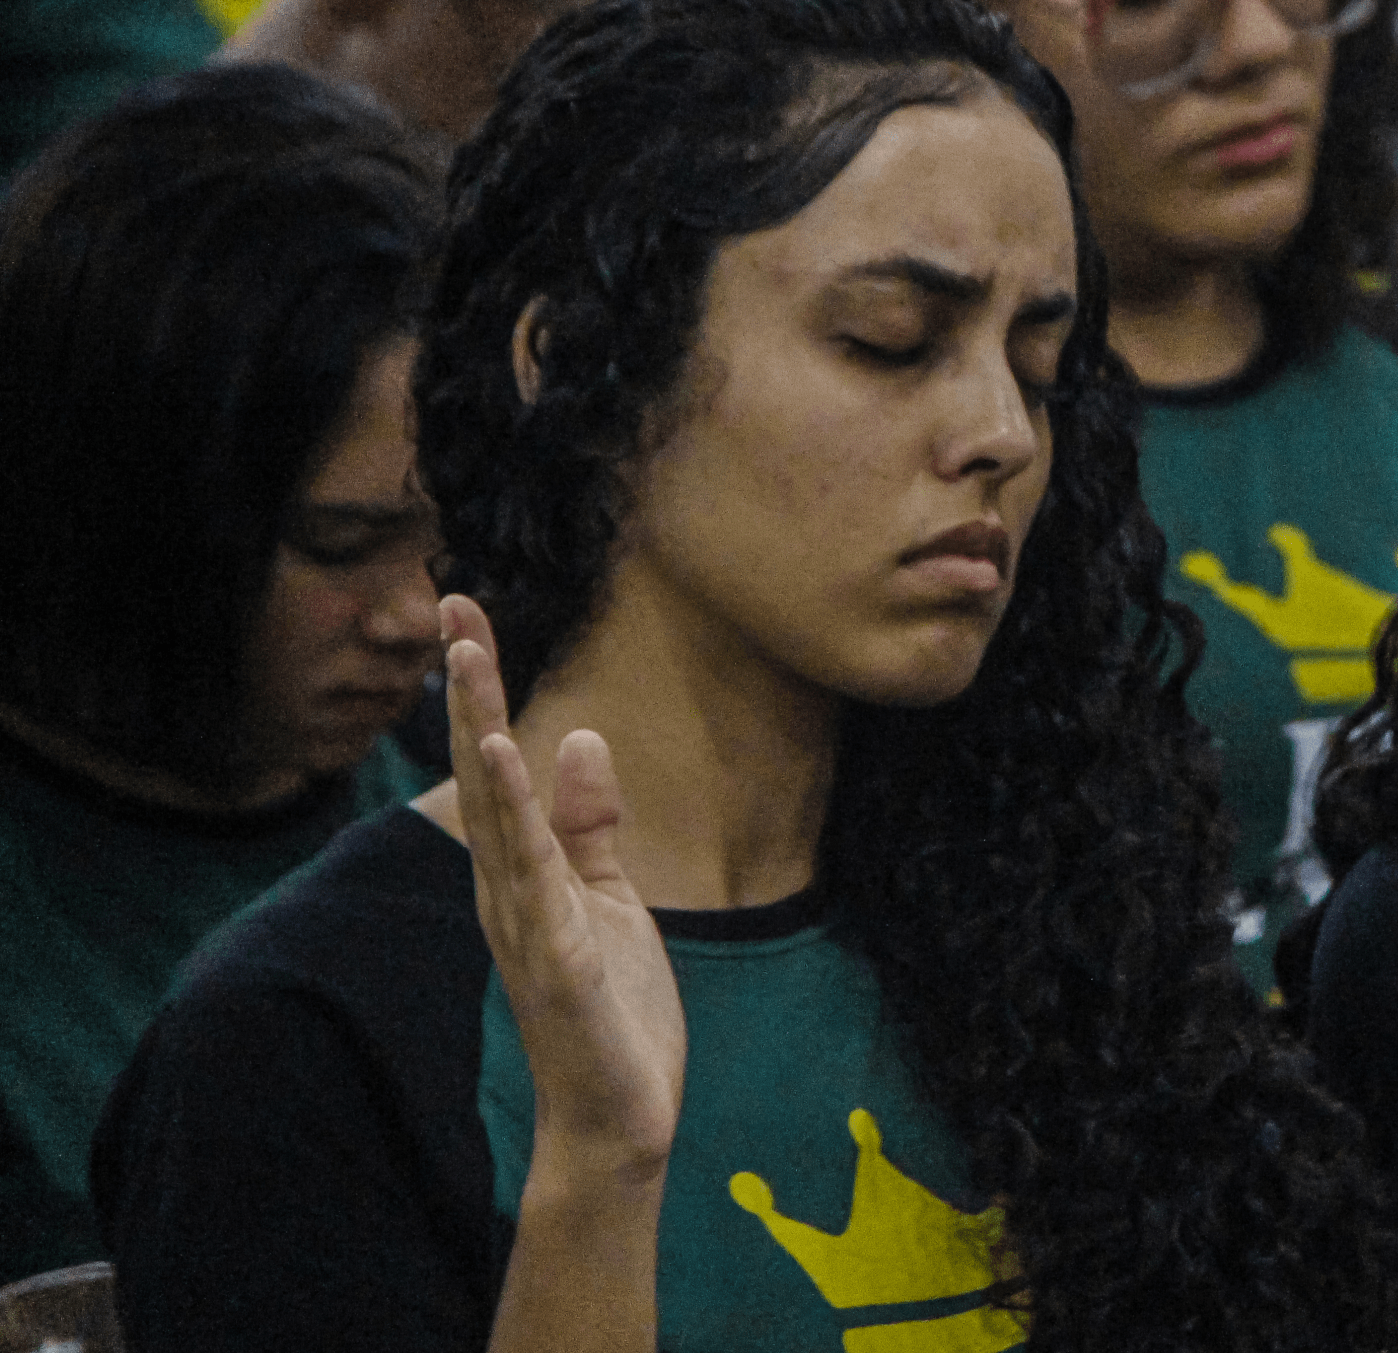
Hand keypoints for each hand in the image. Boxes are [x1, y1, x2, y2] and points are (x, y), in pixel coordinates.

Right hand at [443, 595, 685, 1174]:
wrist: (619, 1117)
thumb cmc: (610, 1009)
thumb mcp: (609, 898)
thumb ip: (588, 824)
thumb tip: (578, 738)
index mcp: (520, 871)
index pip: (495, 763)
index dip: (480, 689)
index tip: (465, 614)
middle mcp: (506, 888)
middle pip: (481, 772)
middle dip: (468, 689)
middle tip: (452, 608)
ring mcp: (525, 922)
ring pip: (496, 811)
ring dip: (481, 730)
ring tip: (468, 658)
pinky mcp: (558, 956)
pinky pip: (534, 873)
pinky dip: (519, 813)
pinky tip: (510, 756)